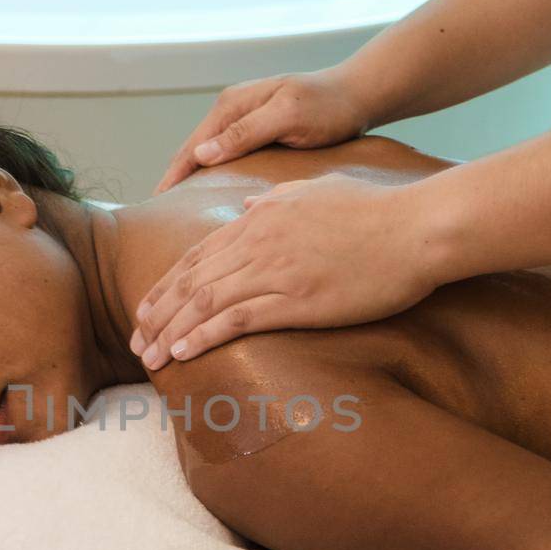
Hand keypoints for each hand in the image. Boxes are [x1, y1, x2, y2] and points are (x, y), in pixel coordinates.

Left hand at [130, 173, 443, 368]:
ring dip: (171, 332)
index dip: (167, 285)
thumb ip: (275, 200)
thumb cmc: (375, 212)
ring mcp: (276, 270)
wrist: (416, 228)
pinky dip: (203, 336)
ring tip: (148, 357)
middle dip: (158, 313)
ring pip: (205, 302)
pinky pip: (237, 319)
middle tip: (135, 341)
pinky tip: (182, 353)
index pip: (198, 255)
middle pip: (192, 281)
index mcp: (260, 219)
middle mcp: (259, 242)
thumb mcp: (315, 192)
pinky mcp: (298, 299)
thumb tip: (245, 210)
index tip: (147, 309)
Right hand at [153, 67, 371, 194]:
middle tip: (157, 217)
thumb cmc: (328, 106)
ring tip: (176, 212)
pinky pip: (226, 156)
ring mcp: (243, 119)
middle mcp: (231, 110)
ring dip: (191, 179)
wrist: (358, 94)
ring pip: (208, 155)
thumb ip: (245, 132)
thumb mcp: (287, 116)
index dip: (172, 178)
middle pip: (193, 151)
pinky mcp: (257, 131)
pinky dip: (213, 175)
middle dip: (174, 181)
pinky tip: (210, 195)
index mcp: (231, 105)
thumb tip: (202, 154)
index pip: (191, 148)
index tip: (156, 208)